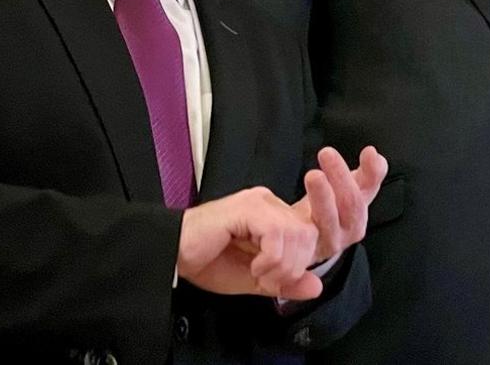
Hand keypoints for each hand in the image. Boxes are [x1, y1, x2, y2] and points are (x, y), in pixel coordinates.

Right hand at [176, 187, 322, 299]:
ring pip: (298, 233)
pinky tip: (253, 266)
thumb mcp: (255, 280)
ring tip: (259, 274)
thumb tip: (316, 287)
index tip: (276, 282)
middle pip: (310, 235)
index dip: (300, 265)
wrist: (172, 254)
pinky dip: (270, 258)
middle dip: (293, 267)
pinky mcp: (247, 208)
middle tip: (268, 280)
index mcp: (274, 217)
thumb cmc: (207, 261)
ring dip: (282, 265)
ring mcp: (259, 203)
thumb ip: (285, 282)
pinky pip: (277, 233)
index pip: (311, 236)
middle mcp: (270, 204)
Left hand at [295, 146, 388, 264]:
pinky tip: (286, 207)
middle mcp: (350, 228)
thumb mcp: (344, 189)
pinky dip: (298, 220)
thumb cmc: (324, 210)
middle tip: (327, 153)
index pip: (370, 187)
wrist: (304, 244)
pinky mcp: (309, 253)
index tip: (369, 152)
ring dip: (323, 196)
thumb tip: (374, 154)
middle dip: (341, 176)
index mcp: (360, 208)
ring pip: (330, 219)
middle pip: (352, 204)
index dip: (372, 171)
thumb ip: (363, 174)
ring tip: (313, 175)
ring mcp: (331, 241)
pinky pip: (305, 236)